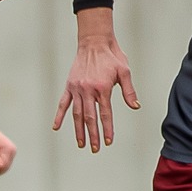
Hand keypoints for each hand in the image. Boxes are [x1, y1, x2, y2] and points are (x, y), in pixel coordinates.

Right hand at [52, 9, 137, 150]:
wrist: (94, 42)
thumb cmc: (111, 56)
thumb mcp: (124, 72)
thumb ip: (129, 91)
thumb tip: (135, 106)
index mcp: (102, 88)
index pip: (105, 114)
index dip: (107, 129)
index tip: (108, 141)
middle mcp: (88, 90)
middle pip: (90, 118)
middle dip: (93, 135)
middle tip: (95, 148)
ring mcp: (77, 89)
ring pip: (77, 114)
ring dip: (79, 130)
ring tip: (81, 143)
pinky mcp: (69, 86)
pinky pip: (63, 104)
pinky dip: (59, 116)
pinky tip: (56, 127)